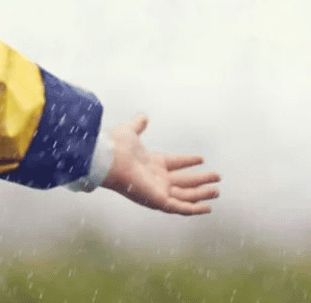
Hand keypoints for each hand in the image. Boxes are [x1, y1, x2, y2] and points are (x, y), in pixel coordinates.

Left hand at [101, 114, 220, 215]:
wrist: (108, 159)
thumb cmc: (116, 146)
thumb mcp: (130, 131)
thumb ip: (138, 124)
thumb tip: (143, 116)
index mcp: (151, 163)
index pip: (174, 162)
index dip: (187, 161)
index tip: (201, 158)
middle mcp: (155, 178)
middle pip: (183, 180)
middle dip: (200, 179)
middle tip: (217, 176)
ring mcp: (158, 191)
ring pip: (185, 195)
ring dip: (201, 194)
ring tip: (217, 191)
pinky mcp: (159, 201)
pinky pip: (181, 208)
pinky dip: (194, 209)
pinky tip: (207, 208)